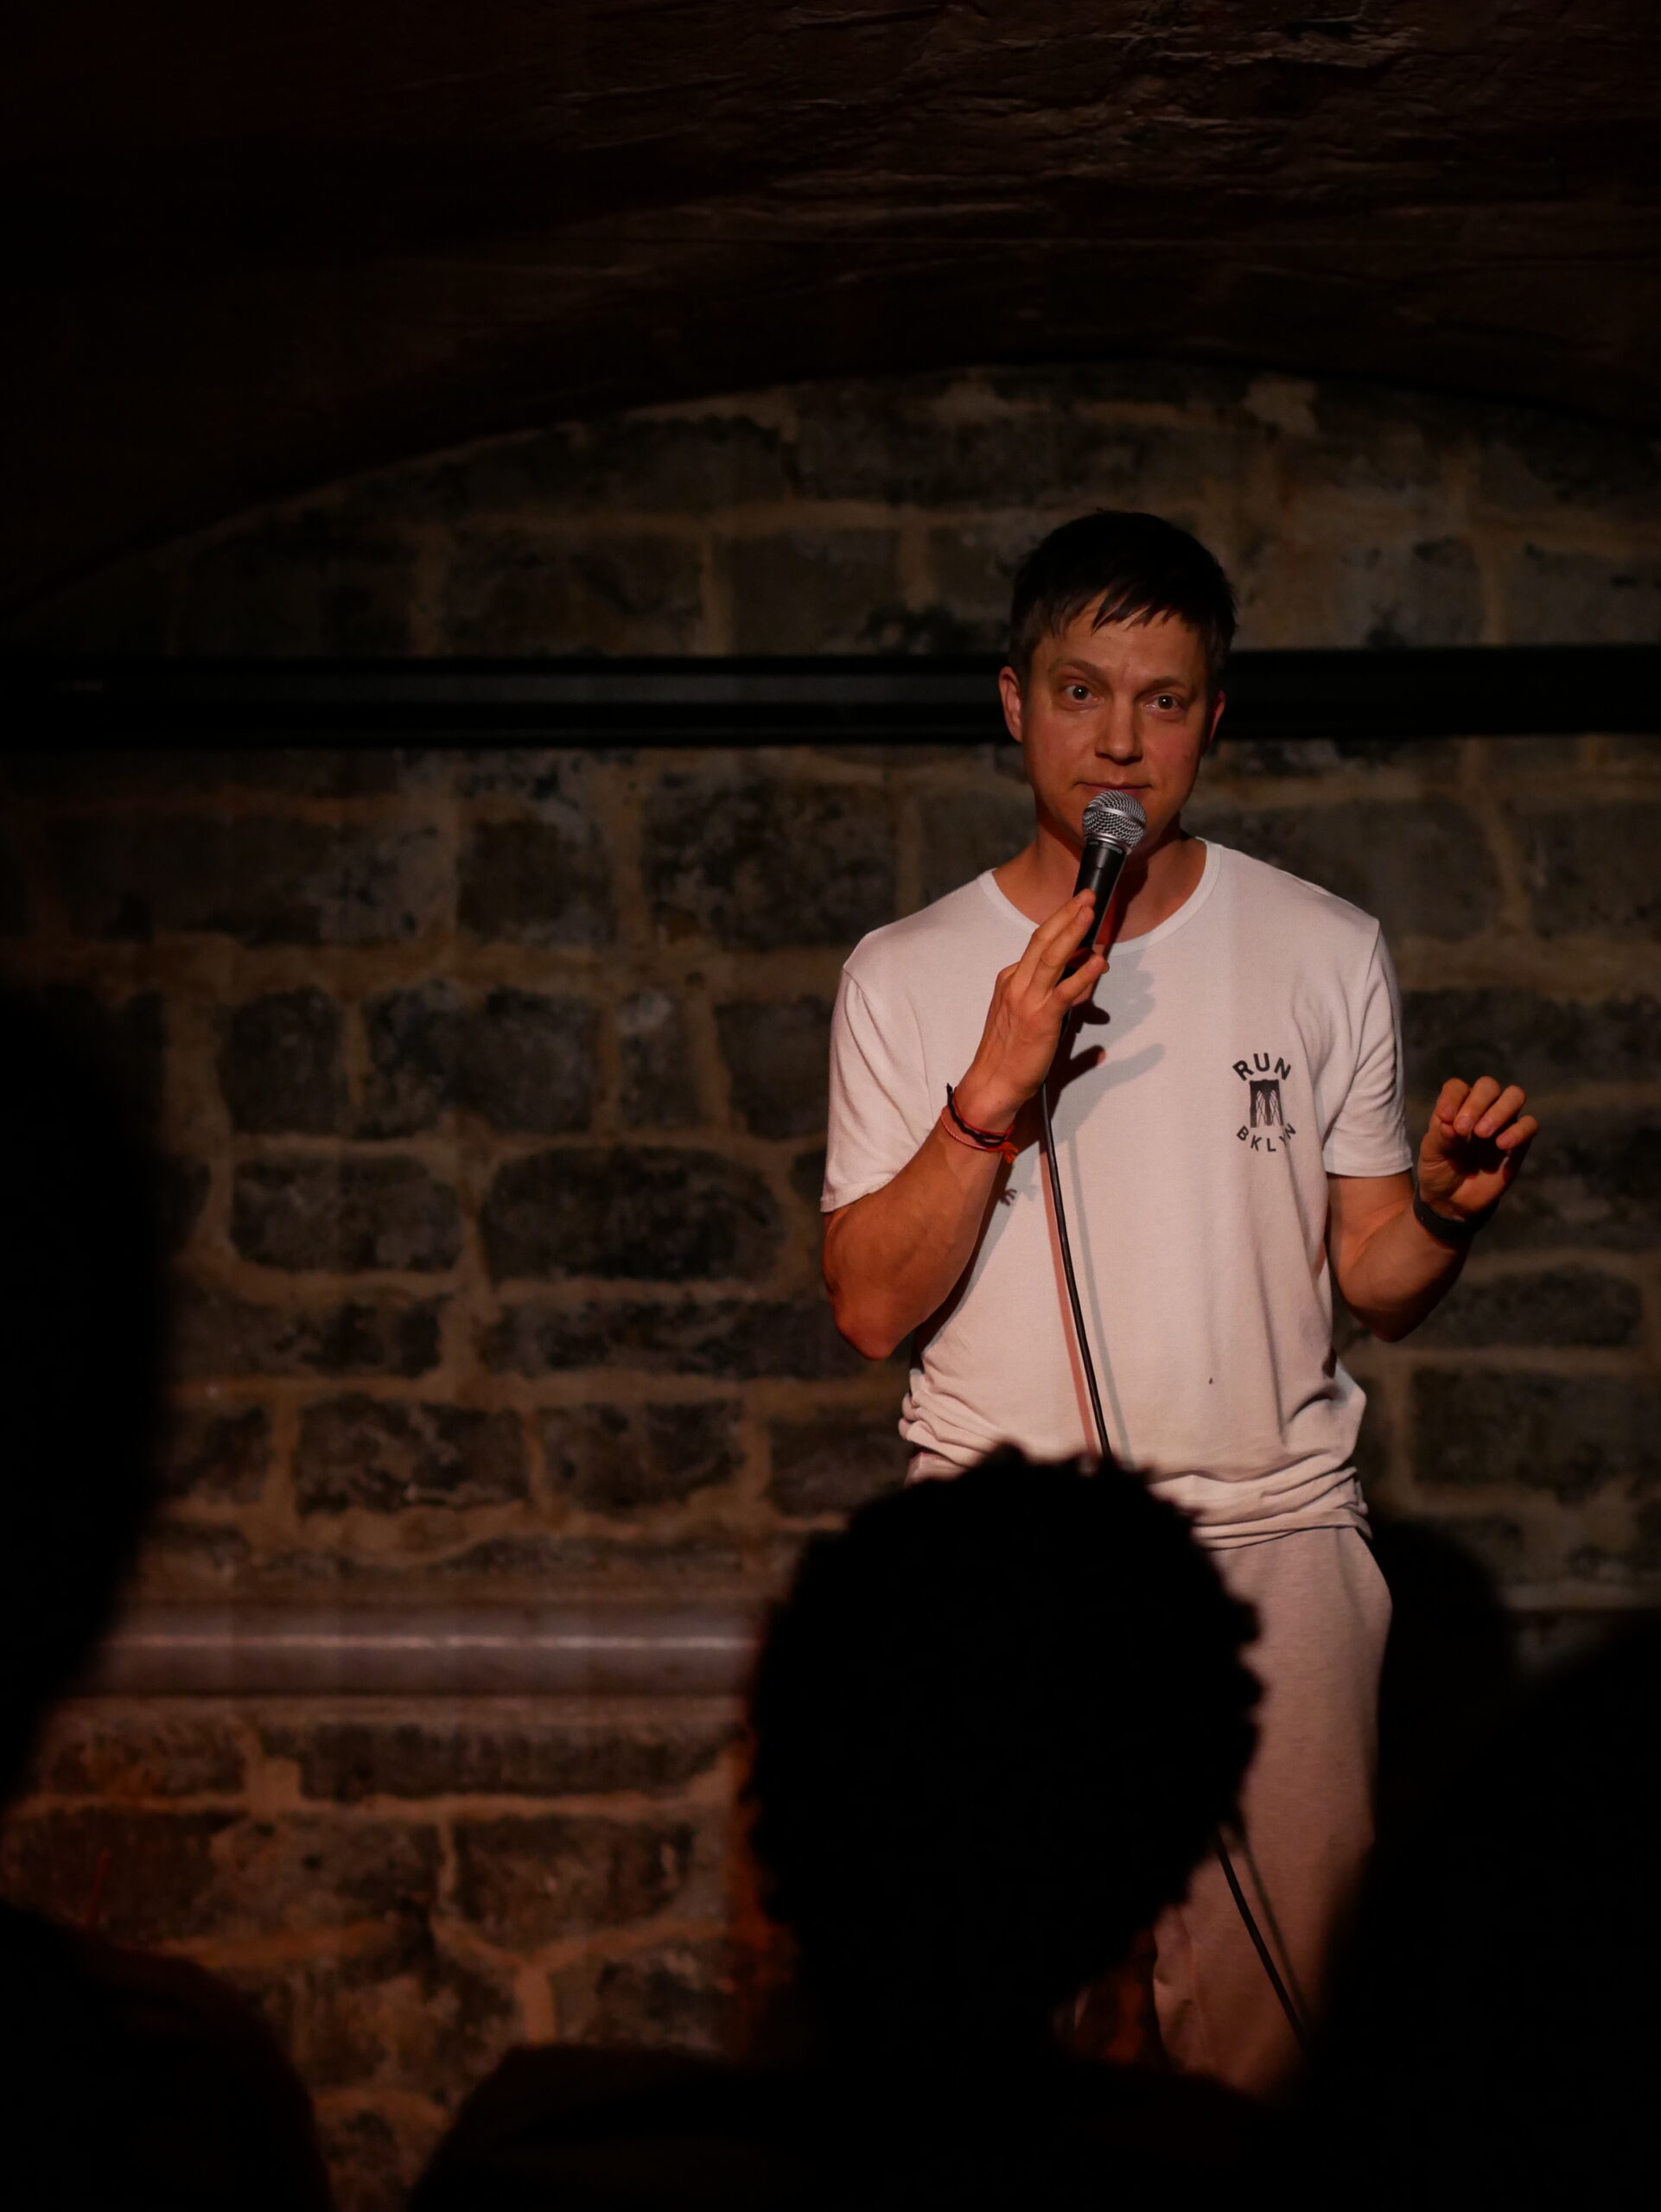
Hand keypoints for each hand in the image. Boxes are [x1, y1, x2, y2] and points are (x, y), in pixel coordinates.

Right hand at [953, 891, 1104, 1130]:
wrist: (992, 1083)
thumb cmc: (1009, 1054)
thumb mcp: (1027, 1017)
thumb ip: (1056, 999)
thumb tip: (1085, 991)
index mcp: (1011, 980)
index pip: (1038, 946)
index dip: (1060, 926)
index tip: (1078, 911)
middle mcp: (1017, 983)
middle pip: (1043, 940)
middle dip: (1066, 914)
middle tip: (1086, 895)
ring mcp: (1027, 999)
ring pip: (1052, 956)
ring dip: (1073, 931)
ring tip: (1089, 910)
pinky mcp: (1041, 1018)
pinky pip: (1065, 991)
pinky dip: (1083, 974)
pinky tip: (1097, 961)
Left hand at [1417, 1076, 1538, 1219]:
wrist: (1453, 1201)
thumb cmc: (1439, 1170)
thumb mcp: (1431, 1154)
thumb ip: (1439, 1137)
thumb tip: (1450, 1123)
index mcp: (1455, 1107)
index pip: (1458, 1087)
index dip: (1453, 1097)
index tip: (1444, 1118)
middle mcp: (1481, 1109)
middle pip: (1488, 1086)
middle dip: (1477, 1103)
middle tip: (1464, 1129)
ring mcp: (1502, 1123)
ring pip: (1514, 1096)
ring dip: (1499, 1110)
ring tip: (1483, 1134)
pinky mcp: (1519, 1142)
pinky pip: (1530, 1124)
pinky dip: (1518, 1130)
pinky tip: (1501, 1145)